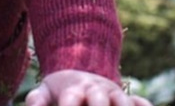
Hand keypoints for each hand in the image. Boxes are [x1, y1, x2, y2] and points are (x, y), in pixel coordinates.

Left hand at [26, 70, 152, 105]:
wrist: (82, 71)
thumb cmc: (60, 90)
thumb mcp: (45, 91)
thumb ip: (36, 100)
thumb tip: (32, 105)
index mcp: (73, 89)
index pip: (70, 99)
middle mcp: (96, 90)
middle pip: (99, 101)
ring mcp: (114, 94)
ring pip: (123, 103)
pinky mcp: (129, 99)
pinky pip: (142, 103)